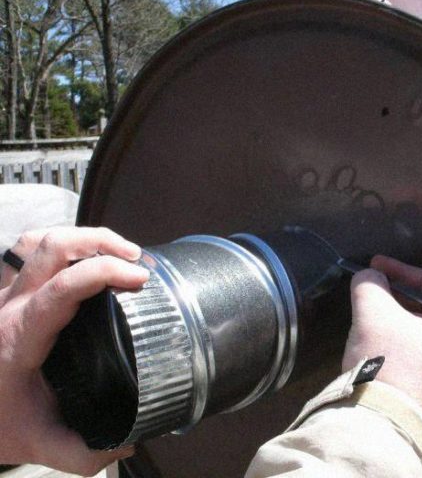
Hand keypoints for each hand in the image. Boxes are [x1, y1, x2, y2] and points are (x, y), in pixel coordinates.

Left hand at [0, 227, 148, 474]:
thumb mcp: (40, 444)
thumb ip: (85, 453)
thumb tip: (130, 439)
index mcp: (20, 337)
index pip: (63, 287)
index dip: (104, 272)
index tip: (140, 278)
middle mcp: (10, 307)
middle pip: (52, 247)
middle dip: (101, 242)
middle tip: (136, 260)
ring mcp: (6, 296)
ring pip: (39, 240)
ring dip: (83, 237)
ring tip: (118, 250)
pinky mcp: (9, 293)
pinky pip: (30, 251)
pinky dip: (64, 244)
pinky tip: (87, 256)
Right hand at [342, 255, 421, 423]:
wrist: (383, 422)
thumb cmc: (389, 361)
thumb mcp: (374, 311)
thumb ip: (370, 282)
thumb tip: (368, 276)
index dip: (401, 269)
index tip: (375, 263)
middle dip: (399, 293)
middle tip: (375, 284)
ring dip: (397, 314)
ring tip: (372, 307)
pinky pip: (420, 349)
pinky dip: (400, 336)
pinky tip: (378, 334)